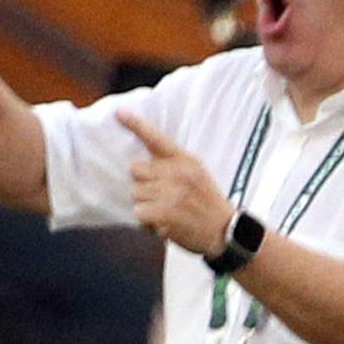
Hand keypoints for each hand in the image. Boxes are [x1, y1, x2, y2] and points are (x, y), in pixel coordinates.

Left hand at [118, 111, 233, 255]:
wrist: (225, 231)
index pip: (156, 138)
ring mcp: (172, 192)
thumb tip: (139, 167)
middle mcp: (178, 172)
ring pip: (135, 193)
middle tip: (160, 197)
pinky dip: (145, 221)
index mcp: (185, 160)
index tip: (118, 112)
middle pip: (136, 170)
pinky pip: (139, 211)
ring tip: (163, 211)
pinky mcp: (166, 212)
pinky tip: (161, 223)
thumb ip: (172, 165)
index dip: (136, 125)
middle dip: (143, 185)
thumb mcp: (197, 174)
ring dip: (144, 205)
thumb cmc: (207, 204)